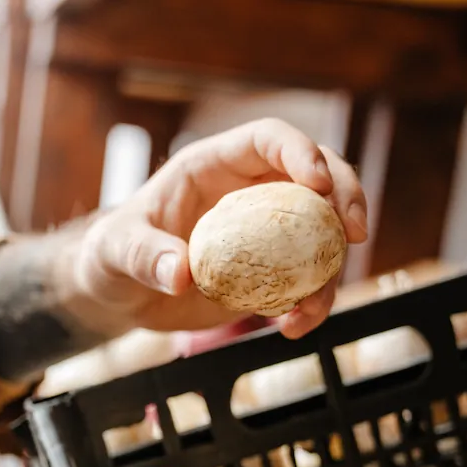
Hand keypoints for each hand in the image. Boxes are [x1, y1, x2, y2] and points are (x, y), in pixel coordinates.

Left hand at [76, 118, 367, 339]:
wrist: (119, 294)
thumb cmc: (111, 255)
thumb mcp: (115, 251)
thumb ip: (143, 256)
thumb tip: (178, 274)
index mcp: (214, 166)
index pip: (267, 140)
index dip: (300, 152)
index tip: (319, 182)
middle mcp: (249, 192)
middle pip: (317, 177)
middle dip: (347, 197)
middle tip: (355, 233)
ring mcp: (265, 233)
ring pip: (323, 234)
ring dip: (333, 268)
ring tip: (311, 308)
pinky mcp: (270, 273)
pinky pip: (308, 280)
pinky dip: (312, 303)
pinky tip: (294, 326)